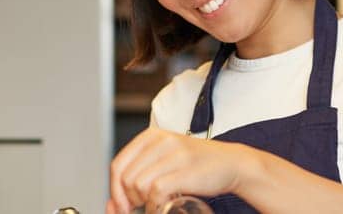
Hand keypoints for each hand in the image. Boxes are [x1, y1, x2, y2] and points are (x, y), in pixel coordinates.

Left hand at [106, 127, 262, 213]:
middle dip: (128, 199)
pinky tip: (161, 208)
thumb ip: (141, 172)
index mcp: (151, 136)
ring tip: (153, 205)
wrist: (231, 163)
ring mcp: (174, 155)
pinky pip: (156, 191)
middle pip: (126, 177)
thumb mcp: (165, 158)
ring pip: (138, 184)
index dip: (114, 190)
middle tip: (139, 208)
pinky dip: (155, 205)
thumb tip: (112, 201)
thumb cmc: (196, 164)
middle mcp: (161, 141)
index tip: (120, 205)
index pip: (118, 165)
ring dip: (142, 202)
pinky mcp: (185, 170)